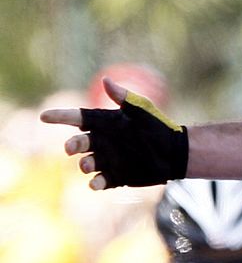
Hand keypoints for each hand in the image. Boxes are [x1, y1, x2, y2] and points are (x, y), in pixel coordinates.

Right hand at [39, 78, 187, 189]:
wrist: (174, 151)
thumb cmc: (157, 126)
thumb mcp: (141, 109)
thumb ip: (123, 97)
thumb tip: (105, 80)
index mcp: (103, 123)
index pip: (76, 118)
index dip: (60, 117)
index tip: (45, 117)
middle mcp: (100, 141)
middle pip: (78, 142)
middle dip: (72, 145)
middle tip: (70, 147)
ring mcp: (106, 160)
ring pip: (87, 163)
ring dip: (84, 164)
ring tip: (86, 164)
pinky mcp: (115, 176)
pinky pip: (101, 181)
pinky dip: (96, 183)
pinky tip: (94, 183)